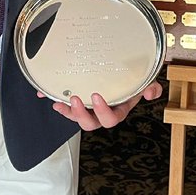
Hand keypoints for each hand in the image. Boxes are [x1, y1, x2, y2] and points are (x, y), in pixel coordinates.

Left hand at [46, 80, 162, 131]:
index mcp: (117, 109)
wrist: (122, 70)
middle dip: (81, 115)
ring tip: (60, 102)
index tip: (97, 96)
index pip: (110, 118)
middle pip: (90, 123)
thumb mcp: (144, 80)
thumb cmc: (132, 78)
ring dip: (67, 111)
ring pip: (75, 117)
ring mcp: (88, 107)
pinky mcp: (77, 100)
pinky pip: (64, 105)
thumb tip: (151, 93)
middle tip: (76, 100)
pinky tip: (44, 95)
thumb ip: (151, 87)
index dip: (103, 111)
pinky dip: (54, 100)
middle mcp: (101, 112)